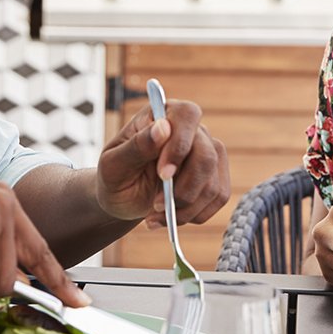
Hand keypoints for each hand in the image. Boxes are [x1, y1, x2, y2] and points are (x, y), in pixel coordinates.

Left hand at [95, 97, 228, 226]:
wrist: (123, 199)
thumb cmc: (115, 176)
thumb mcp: (114, 164)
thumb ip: (136, 146)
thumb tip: (162, 127)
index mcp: (164, 115)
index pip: (187, 115)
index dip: (180, 144)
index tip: (163, 174)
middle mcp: (192, 130)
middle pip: (207, 155)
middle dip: (183, 189)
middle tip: (156, 206)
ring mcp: (208, 153)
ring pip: (212, 183)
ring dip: (185, 208)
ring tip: (156, 215)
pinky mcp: (216, 177)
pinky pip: (218, 197)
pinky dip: (195, 215)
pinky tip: (172, 218)